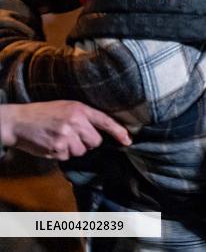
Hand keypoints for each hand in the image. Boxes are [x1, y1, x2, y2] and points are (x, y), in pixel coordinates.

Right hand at [0, 101, 130, 159]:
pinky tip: (53, 144)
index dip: (118, 132)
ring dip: (74, 148)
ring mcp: (66, 137)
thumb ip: (85, 116)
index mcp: (80, 109)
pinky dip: (62, 153)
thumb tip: (102, 130)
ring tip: (60, 138)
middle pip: (95, 141)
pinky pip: (68, 157)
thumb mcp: (67, 106)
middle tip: (73, 135)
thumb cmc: (45, 113)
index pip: (105, 121)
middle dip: (87, 141)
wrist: (19, 121)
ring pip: (82, 151)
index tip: (127, 141)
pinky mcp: (57, 149)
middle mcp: (75, 122)